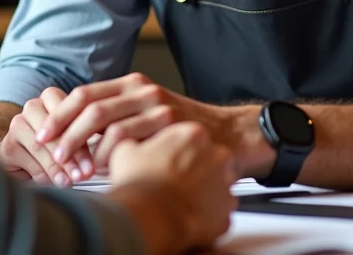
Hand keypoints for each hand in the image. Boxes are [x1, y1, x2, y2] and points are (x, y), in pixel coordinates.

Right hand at [0, 87, 96, 185]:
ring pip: (40, 145)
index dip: (82, 138)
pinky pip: (27, 159)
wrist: (23, 162)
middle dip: (72, 154)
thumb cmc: (57, 149)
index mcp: (53, 98)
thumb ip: (88, 139)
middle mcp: (33, 106)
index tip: (95, 163)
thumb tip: (107, 151)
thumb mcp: (76, 140)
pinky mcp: (7, 144)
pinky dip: (42, 173)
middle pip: (54, 129)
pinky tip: (53, 183)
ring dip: (57, 166)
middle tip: (85, 174)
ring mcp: (17, 124)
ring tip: (70, 181)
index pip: (69, 112)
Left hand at [37, 72, 224, 169]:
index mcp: (131, 84)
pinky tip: (106, 168)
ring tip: (76, 167)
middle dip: (64, 131)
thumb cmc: (179, 129)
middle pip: (89, 106)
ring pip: (106, 124)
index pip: (84, 94)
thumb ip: (114, 117)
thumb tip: (71, 135)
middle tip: (52, 153)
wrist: (226, 133)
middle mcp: (141, 89)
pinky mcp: (168, 123)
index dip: (59, 115)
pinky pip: (129, 139)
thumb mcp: (144, 113)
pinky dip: (111, 156)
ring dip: (85, 148)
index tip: (43, 135)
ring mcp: (156, 105)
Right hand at [107, 122, 236, 254]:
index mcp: (194, 135)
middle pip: (210, 161)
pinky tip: (185, 218)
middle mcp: (217, 157)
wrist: (148, 216)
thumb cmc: (139, 182)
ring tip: (177, 203)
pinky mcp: (226, 214)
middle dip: (195, 171)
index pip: (193, 138)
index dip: (178, 152)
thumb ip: (136, 143)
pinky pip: (218, 214)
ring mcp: (225, 186)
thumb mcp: (126, 151)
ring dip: (202, 194)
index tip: (168, 161)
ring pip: (217, 188)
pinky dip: (206, 218)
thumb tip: (132, 145)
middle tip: (173, 182)